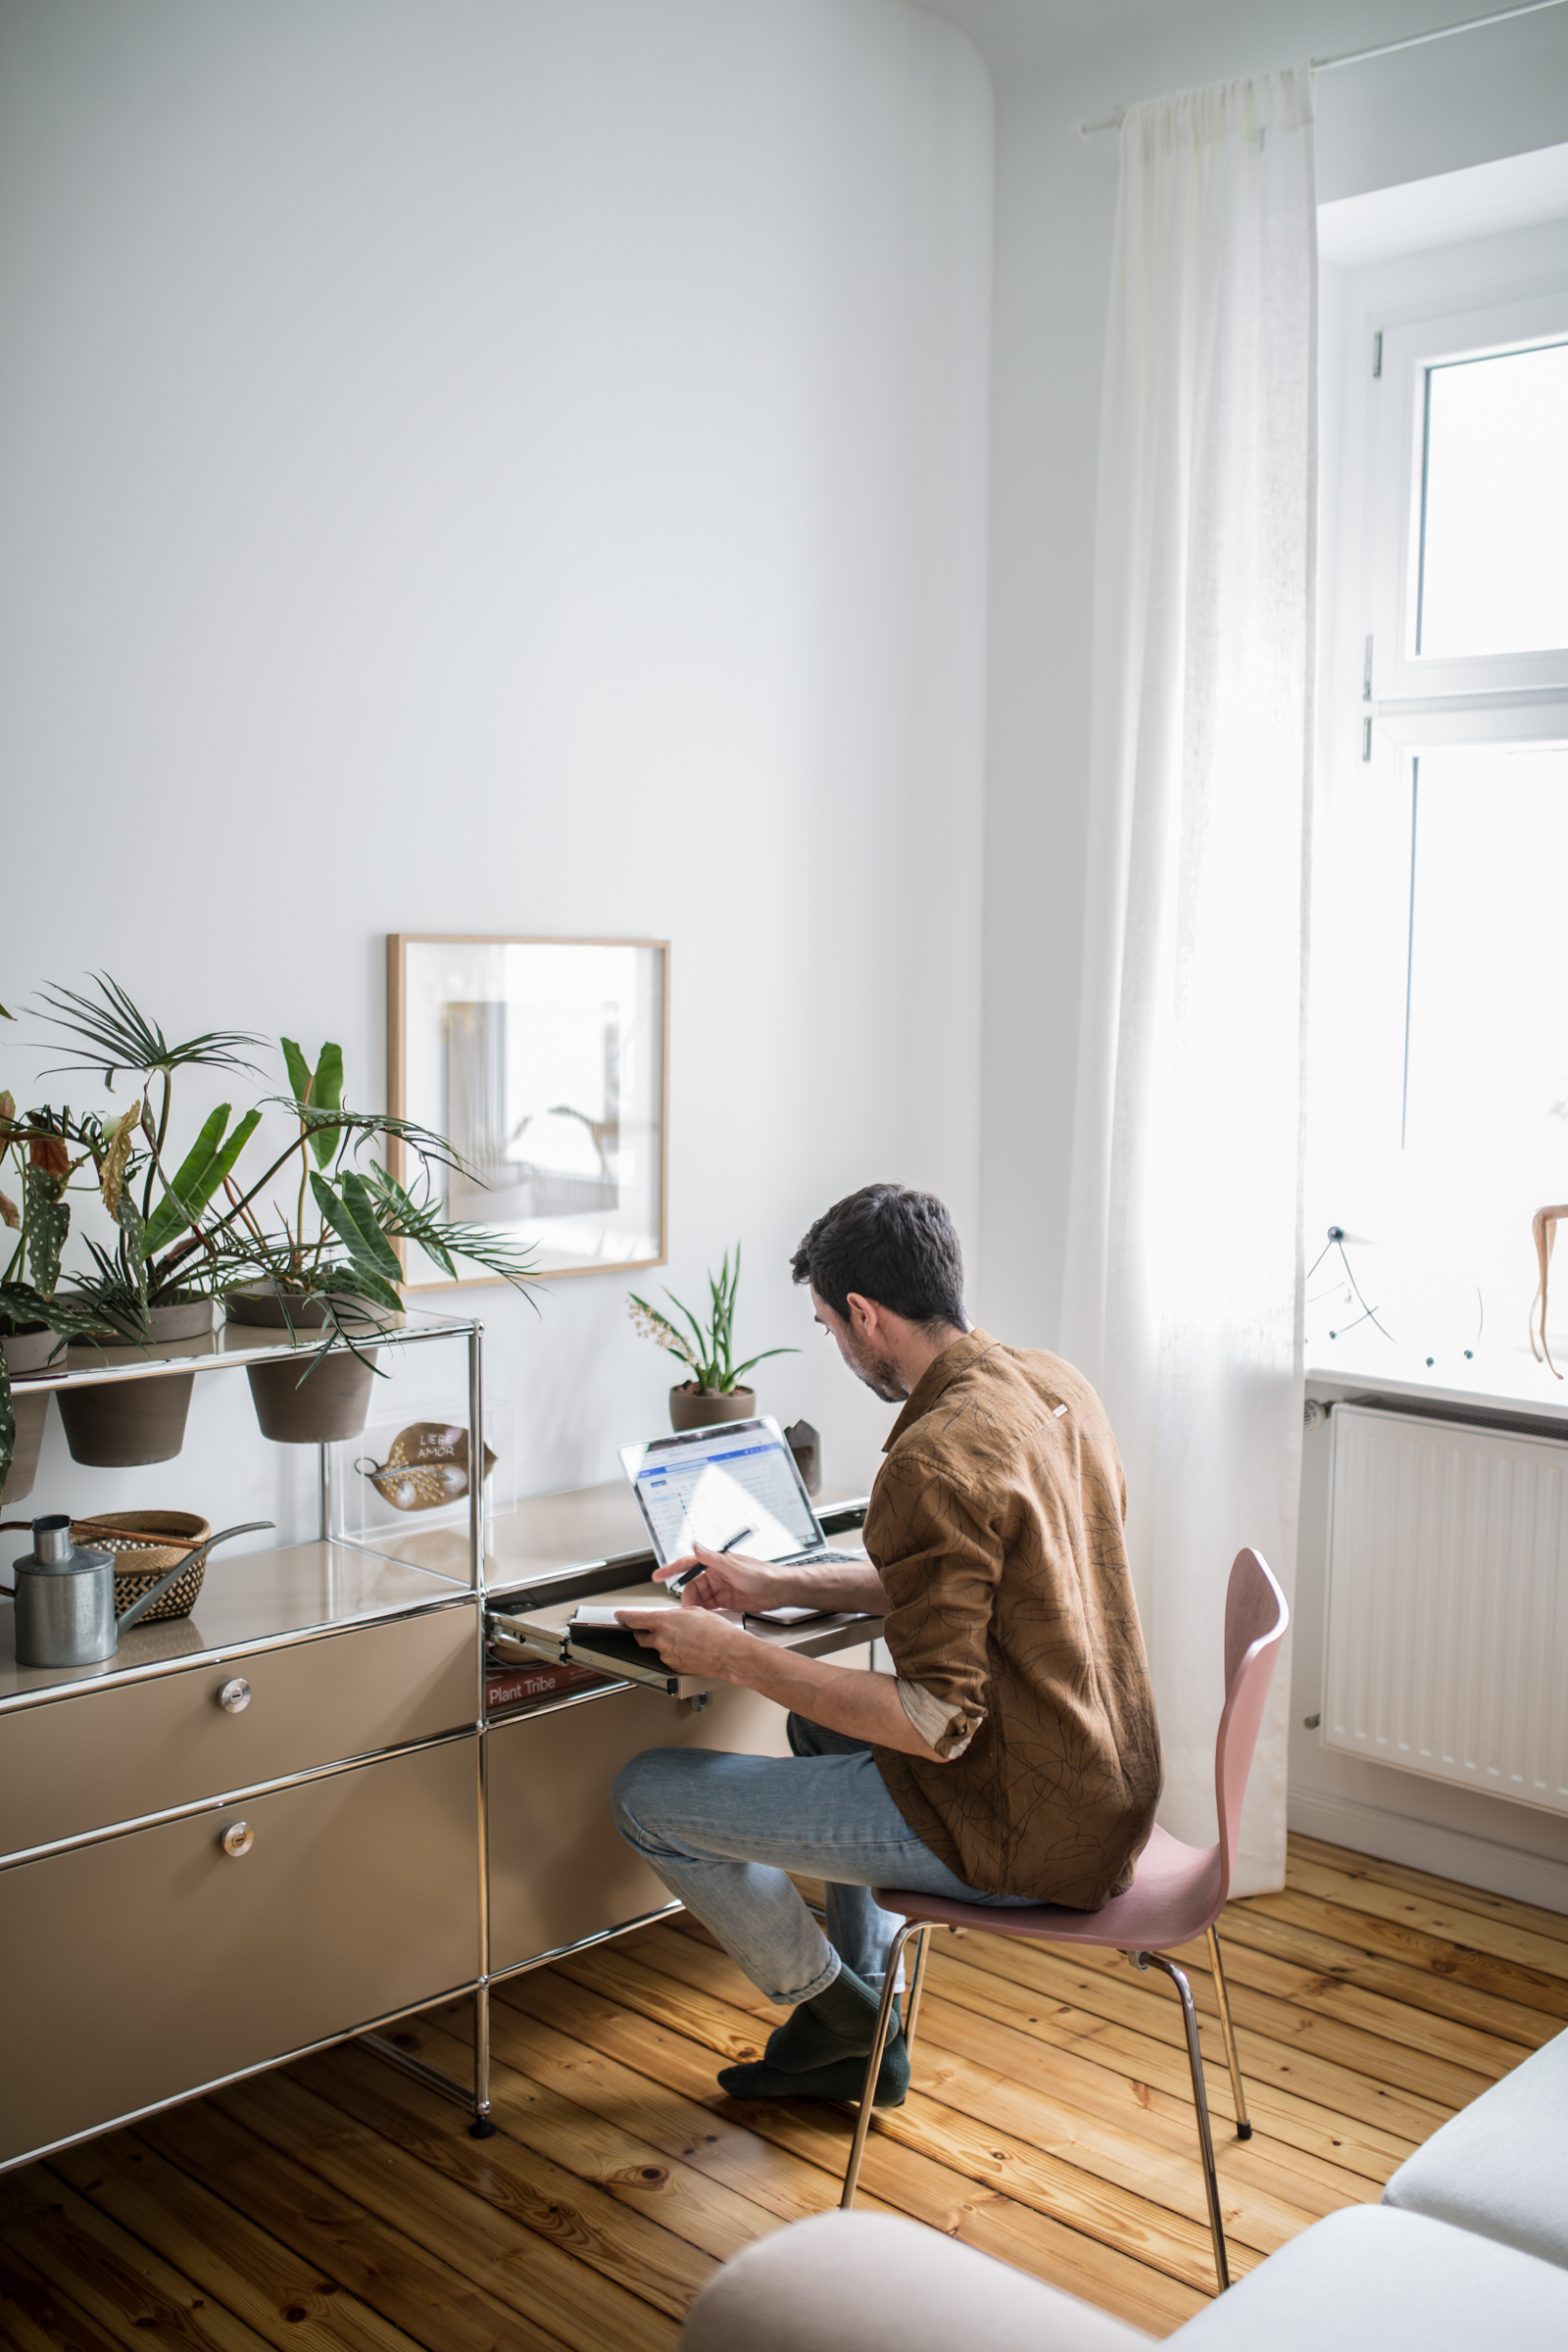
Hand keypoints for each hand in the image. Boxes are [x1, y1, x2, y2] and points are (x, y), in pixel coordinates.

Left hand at [614, 1601, 753, 1675]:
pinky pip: (667, 1658)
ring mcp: (666, 1655)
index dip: (623, 1617)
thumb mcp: (695, 1612)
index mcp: (663, 1622)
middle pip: (641, 1637)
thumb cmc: (717, 1632)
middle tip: (652, 1629)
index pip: (633, 1619)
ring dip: (662, 1643)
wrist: (728, 1652)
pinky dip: (673, 1653)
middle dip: (643, 1633)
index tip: (619, 1616)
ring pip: (655, 1648)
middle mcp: (661, 1640)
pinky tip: (687, 1649)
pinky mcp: (673, 1667)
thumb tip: (673, 1617)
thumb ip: (677, 1615)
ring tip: (681, 1639)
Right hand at [653, 1543, 787, 1613]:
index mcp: (716, 1563)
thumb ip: (713, 1559)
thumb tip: (696, 1547)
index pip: (688, 1564)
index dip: (671, 1570)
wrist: (780, 1590)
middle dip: (687, 1598)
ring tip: (694, 1616)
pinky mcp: (727, 1601)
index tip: (658, 1576)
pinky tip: (704, 1618)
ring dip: (695, 1607)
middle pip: (693, 1586)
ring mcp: (722, 1588)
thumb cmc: (762, 1574)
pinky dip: (704, 1612)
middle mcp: (717, 1575)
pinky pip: (710, 1607)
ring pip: (700, 1598)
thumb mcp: (735, 1567)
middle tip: (687, 1609)